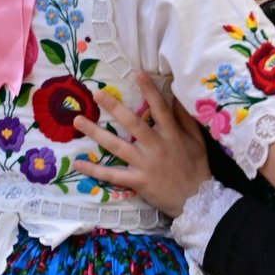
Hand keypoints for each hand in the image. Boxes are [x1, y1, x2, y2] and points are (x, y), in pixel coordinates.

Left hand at [71, 74, 209, 216]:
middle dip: (114, 107)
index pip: (159, 108)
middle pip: (132, 124)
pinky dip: (95, 170)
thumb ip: (184, 119)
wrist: (196, 201)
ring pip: (116, 146)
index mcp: (171, 135)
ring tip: (78, 121)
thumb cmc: (196, 167)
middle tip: (97, 94)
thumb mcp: (196, 140)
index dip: (149, 91)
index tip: (136, 74)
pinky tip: (78, 163)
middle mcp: (156, 147)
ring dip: (95, 133)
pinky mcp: (137, 181)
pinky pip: (112, 175)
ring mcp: (145, 165)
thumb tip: (175, 96)